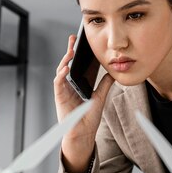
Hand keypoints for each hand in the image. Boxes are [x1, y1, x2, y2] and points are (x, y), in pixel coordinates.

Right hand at [53, 34, 113, 172]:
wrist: (83, 134)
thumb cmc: (88, 118)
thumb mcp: (100, 97)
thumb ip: (104, 84)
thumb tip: (113, 72)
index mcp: (76, 85)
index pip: (76, 65)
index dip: (77, 53)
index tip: (81, 42)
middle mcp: (68, 86)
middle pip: (67, 64)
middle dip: (69, 51)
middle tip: (73, 39)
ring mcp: (63, 91)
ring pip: (61, 71)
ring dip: (65, 60)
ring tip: (71, 51)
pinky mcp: (59, 97)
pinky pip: (58, 83)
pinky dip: (61, 75)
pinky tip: (66, 68)